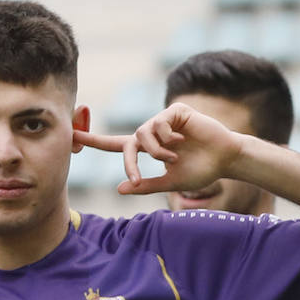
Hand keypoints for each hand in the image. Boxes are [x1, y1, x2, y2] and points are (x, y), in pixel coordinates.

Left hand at [74, 103, 246, 195]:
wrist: (225, 160)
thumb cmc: (201, 171)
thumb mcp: (170, 183)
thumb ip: (146, 185)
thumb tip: (121, 188)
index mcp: (148, 148)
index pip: (116, 144)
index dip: (95, 141)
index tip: (73, 137)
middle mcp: (152, 132)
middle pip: (128, 142)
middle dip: (129, 162)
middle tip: (135, 176)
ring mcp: (163, 120)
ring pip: (142, 134)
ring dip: (155, 152)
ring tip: (173, 158)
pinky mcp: (175, 111)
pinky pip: (158, 124)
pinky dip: (166, 139)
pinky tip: (181, 142)